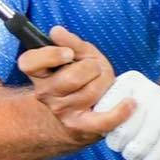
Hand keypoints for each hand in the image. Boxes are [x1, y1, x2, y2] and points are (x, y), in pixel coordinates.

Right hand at [17, 26, 131, 143]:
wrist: (77, 113)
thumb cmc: (79, 78)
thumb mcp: (76, 55)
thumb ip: (70, 42)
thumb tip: (56, 32)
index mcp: (39, 73)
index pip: (29, 63)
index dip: (51, 55)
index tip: (68, 53)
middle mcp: (45, 94)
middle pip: (72, 77)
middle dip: (91, 67)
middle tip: (94, 69)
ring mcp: (61, 111)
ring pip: (91, 92)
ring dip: (105, 82)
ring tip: (103, 82)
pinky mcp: (80, 126)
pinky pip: (102, 121)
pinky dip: (119, 112)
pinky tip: (130, 103)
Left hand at [94, 71, 159, 159]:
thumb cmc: (147, 117)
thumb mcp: (126, 103)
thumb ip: (105, 109)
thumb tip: (89, 124)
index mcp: (131, 81)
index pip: (103, 111)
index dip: (106, 128)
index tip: (113, 131)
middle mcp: (149, 90)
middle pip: (120, 132)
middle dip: (120, 146)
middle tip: (125, 145)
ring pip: (136, 147)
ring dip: (133, 156)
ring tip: (135, 153)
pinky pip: (153, 157)